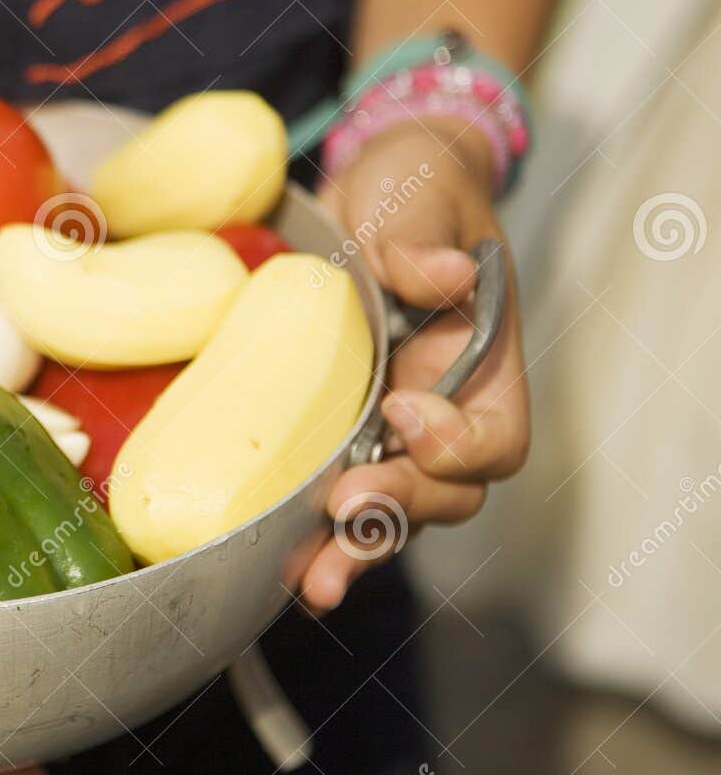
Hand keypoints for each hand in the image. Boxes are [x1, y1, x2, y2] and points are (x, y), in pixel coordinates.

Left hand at [307, 117, 529, 609]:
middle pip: (443, 495)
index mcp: (484, 365)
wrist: (369, 196)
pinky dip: (310, 535)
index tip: (404, 407)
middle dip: (396, 509)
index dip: (457, 441)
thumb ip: (423, 239)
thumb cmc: (413, 192)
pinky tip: (278, 562)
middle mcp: (443, 411)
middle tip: (345, 507)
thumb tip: (445, 272)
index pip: (496, 437)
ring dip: (351, 549)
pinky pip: (335, 498)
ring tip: (315, 582)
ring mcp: (389, 431)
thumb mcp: (418, 197)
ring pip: (388, 513)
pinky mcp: (336, 434)